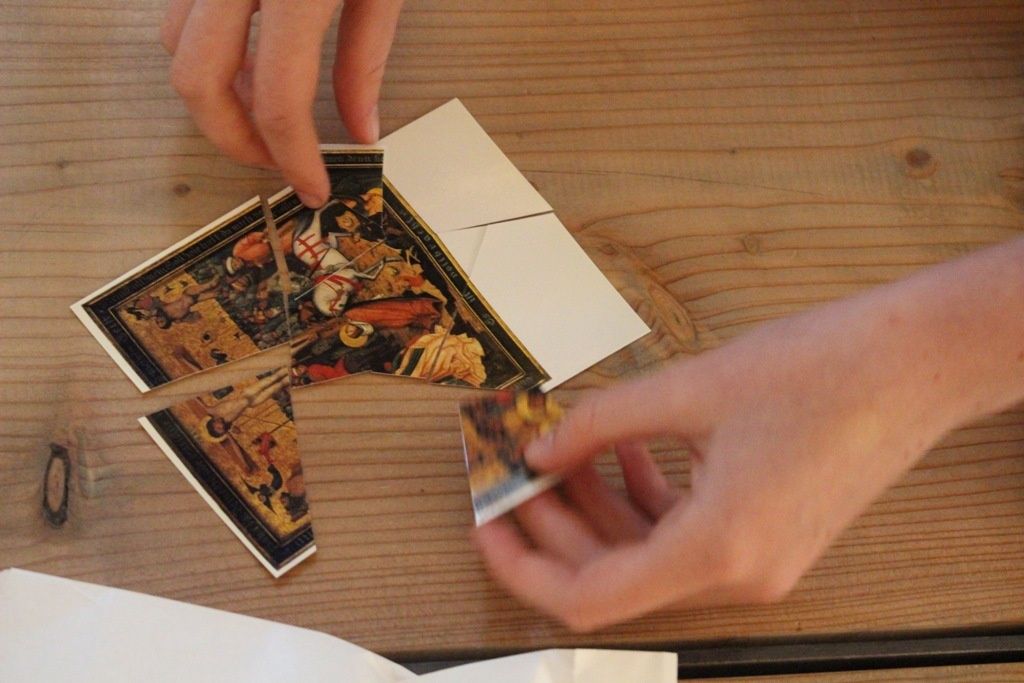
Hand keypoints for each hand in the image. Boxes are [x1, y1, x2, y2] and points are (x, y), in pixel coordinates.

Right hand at [161, 0, 402, 206]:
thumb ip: (366, 57)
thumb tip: (362, 130)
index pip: (279, 100)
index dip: (294, 158)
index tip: (313, 187)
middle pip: (200, 81)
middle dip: (232, 138)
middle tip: (273, 159)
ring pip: (176, 45)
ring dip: (214, 92)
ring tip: (264, 104)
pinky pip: (180, 13)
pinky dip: (206, 49)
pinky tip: (250, 58)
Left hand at [474, 239, 1023, 630]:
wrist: (919, 363)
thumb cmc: (824, 369)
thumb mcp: (691, 387)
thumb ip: (600, 423)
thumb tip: (539, 447)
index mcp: (719, 549)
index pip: (589, 598)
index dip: (523, 566)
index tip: (486, 520)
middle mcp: (740, 573)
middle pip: (613, 574)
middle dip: (553, 522)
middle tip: (513, 468)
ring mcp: (758, 560)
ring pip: (646, 553)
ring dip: (595, 506)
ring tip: (560, 448)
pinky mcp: (768, 534)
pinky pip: (683, 533)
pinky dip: (643, 497)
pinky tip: (620, 447)